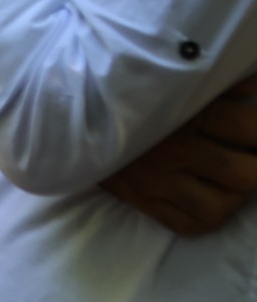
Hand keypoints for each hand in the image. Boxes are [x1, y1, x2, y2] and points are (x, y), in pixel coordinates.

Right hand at [102, 78, 256, 234]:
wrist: (64, 109)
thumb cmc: (122, 88)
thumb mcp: (167, 77)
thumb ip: (211, 82)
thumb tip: (252, 81)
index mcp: (185, 114)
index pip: (251, 128)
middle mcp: (174, 151)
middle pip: (244, 174)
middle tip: (251, 155)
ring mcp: (157, 182)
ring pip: (220, 206)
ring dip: (236, 195)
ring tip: (234, 179)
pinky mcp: (142, 201)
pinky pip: (190, 224)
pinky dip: (209, 216)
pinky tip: (212, 198)